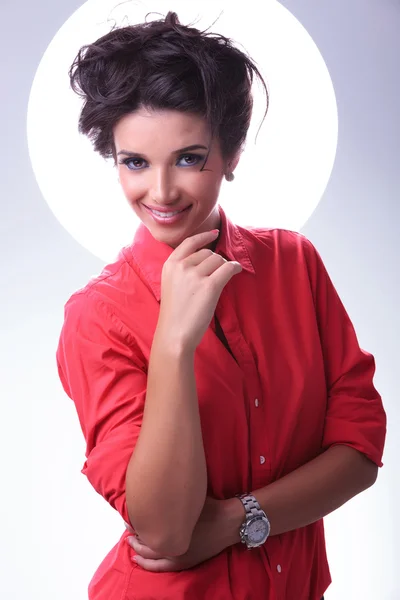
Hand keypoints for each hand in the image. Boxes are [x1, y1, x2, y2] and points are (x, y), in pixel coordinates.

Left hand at [124, 496, 235, 571]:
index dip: (134, 526)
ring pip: (152, 560)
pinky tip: (143, 560)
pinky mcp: (187, 562)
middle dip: (134, 539)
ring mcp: (179, 557)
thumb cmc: (209, 506)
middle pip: (146, 546)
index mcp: (172, 532)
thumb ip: (169, 500)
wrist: (230, 521)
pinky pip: (163, 568)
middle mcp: (173, 548)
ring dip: (140, 553)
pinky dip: (151, 565)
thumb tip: (153, 494)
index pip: (146, 531)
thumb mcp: (188, 498)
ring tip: (131, 546)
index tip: (128, 518)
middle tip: (128, 530)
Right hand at [157, 230, 241, 352]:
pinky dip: (235, 267)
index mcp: (170, 265)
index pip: (189, 243)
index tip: (214, 232)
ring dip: (224, 267)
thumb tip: (208, 260)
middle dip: (215, 261)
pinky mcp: (210, 286)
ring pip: (218, 260)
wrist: (174, 334)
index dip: (203, 236)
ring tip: (223, 279)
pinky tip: (237, 270)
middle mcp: (182, 266)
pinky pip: (228, 268)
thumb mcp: (171, 285)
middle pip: (207, 253)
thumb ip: (182, 270)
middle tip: (217, 275)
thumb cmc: (174, 314)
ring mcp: (195, 275)